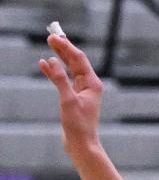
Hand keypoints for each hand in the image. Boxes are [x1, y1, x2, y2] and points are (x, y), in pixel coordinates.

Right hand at [38, 35, 104, 156]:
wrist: (81, 143)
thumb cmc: (78, 125)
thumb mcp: (67, 100)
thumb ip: (60, 80)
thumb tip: (52, 61)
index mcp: (93, 83)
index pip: (79, 60)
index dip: (66, 47)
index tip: (54, 37)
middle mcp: (90, 84)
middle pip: (75, 62)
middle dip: (64, 49)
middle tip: (51, 36)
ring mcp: (82, 90)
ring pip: (70, 69)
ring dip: (59, 58)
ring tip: (50, 45)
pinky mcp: (74, 97)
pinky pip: (64, 80)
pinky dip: (54, 72)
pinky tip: (44, 65)